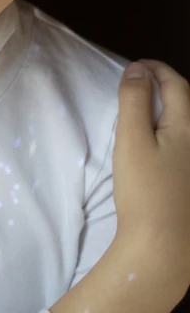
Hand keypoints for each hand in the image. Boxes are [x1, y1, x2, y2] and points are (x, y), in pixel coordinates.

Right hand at [113, 58, 189, 295]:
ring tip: (147, 109)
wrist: (162, 249)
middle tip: (140, 84)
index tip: (135, 67)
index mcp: (188, 126)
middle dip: (166, 86)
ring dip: (171, 109)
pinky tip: (160, 145)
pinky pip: (186, 144)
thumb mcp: (132, 140)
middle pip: (187, 102)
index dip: (156, 69)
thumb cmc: (145, 191)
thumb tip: (138, 69)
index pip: (176, 84)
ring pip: (188, 124)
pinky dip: (174, 132)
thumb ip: (135, 101)